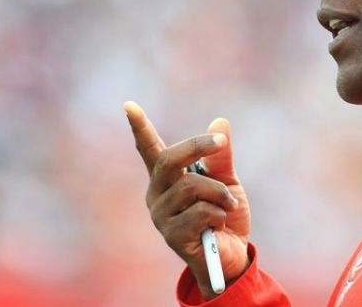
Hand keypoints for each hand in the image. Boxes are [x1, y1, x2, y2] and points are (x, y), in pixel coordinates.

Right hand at [124, 101, 250, 298]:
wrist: (233, 256)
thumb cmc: (226, 216)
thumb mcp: (227, 182)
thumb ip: (221, 156)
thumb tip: (220, 121)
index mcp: (167, 179)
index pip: (150, 149)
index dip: (139, 127)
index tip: (129, 105)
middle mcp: (157, 194)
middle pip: (169, 160)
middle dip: (197, 146)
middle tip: (220, 142)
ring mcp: (161, 215)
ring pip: (192, 186)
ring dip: (220, 193)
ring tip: (228, 206)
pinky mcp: (170, 234)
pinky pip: (200, 211)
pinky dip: (219, 213)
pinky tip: (218, 225)